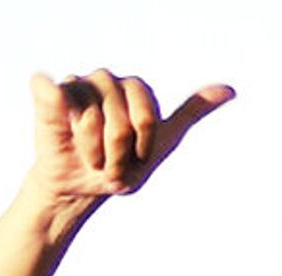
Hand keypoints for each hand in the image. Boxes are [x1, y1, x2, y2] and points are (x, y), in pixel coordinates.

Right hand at [25, 69, 233, 203]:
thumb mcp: (163, 143)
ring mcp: (78, 84)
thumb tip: (232, 89)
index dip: (141, 145)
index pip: (145, 114)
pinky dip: (63, 119)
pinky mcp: (49, 91)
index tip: (137, 160)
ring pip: (89, 115)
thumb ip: (192, 112)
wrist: (81, 189)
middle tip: (110, 166)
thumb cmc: (122, 167)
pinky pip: (56, 94)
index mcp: (135, 89)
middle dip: (117, 152)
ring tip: (91, 158)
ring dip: (91, 149)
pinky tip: (66, 134)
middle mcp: (107, 80)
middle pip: (118, 116)